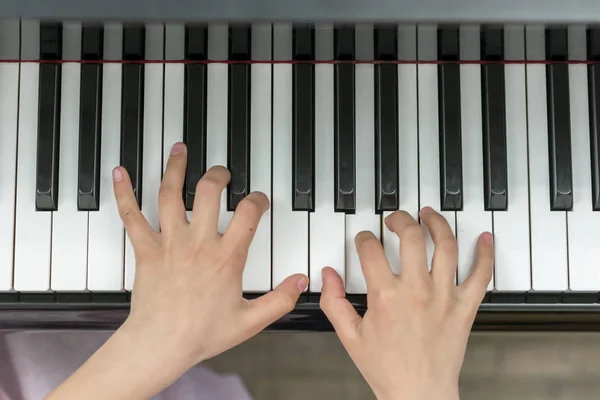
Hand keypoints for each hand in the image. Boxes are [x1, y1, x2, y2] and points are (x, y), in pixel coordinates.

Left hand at [113, 143, 307, 389]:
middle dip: (218, 175)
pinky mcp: (145, 250)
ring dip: (175, 168)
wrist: (160, 344)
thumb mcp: (250, 321)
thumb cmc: (201, 333)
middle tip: (222, 172)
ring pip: (170, 195)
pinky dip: (124, 194)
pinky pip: (132, 217)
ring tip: (179, 150)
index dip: (257, 200)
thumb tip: (300, 282)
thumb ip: (280, 299)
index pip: (248, 213)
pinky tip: (120, 174)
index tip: (258, 201)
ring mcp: (169, 243)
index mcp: (225, 257)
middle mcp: (197, 243)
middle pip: (208, 192)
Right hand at [320, 208, 492, 399]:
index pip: (371, 250)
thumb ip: (334, 302)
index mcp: (386, 296)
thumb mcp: (350, 336)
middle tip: (395, 220)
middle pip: (411, 237)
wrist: (418, 395)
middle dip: (400, 220)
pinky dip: (485, 254)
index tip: (364, 240)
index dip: (364, 239)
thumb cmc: (387, 369)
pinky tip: (483, 239)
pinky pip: (480, 275)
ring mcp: (444, 297)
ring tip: (429, 215)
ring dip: (437, 224)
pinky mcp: (464, 307)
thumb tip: (328, 275)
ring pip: (445, 246)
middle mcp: (416, 290)